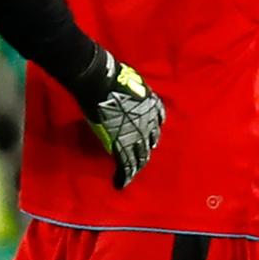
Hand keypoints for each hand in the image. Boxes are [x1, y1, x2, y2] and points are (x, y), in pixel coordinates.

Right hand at [79, 58, 165, 189]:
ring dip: (136, 165)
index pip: (157, 121)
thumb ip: (133, 95)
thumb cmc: (112, 77)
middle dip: (145, 150)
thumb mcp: (131, 83)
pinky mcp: (122, 145)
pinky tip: (120, 183)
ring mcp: (136, 135)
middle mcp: (149, 123)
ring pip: (140, 157)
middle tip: (140, 158)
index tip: (150, 136)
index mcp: (152, 106)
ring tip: (131, 173)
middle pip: (150, 142)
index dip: (152, 130)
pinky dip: (123, 175)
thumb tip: (129, 95)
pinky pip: (125, 164)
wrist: (101, 82)